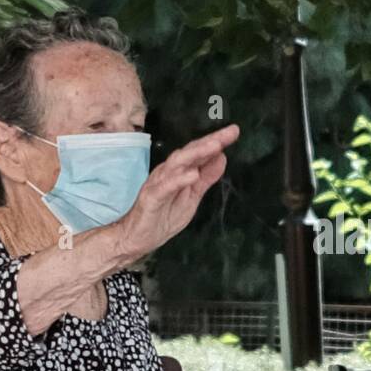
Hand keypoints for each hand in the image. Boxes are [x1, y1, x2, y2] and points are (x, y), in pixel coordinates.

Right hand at [112, 123, 239, 261]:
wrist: (136, 239)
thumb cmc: (162, 217)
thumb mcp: (192, 197)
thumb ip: (206, 178)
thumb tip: (222, 157)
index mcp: (178, 171)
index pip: (198, 152)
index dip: (215, 141)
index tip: (233, 131)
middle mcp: (168, 172)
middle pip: (190, 152)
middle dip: (210, 142)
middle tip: (228, 134)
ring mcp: (158, 184)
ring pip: (177, 164)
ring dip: (196, 154)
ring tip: (215, 146)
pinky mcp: (151, 198)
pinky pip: (165, 187)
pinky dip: (178, 179)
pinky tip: (192, 174)